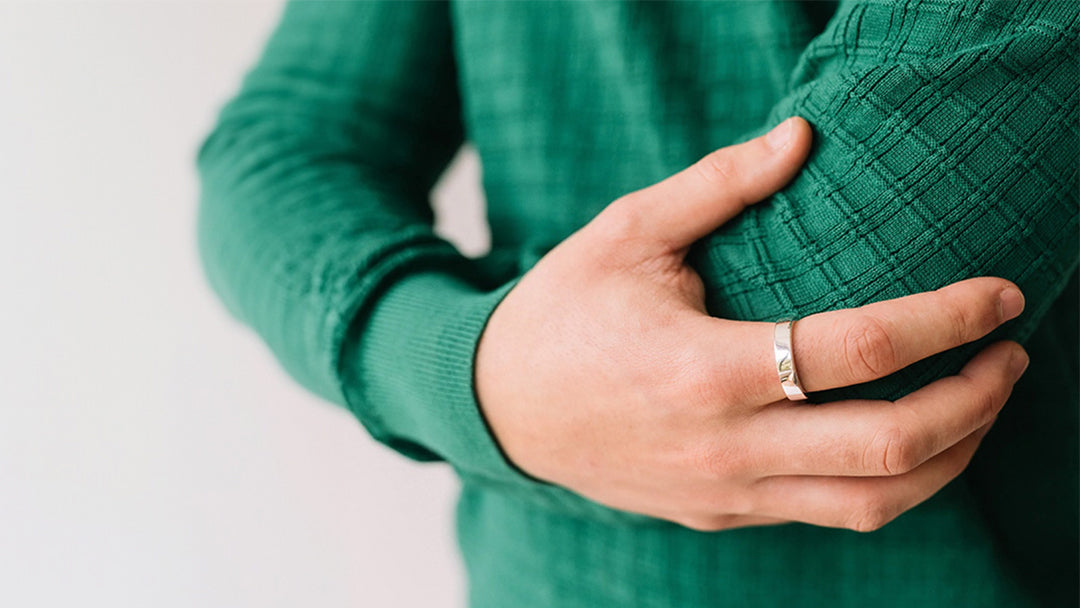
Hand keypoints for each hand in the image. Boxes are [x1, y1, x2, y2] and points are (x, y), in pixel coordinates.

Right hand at [474, 117, 1027, 531]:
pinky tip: (903, 435)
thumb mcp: (626, 232)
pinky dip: (889, 479)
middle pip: (891, 447)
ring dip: (949, 456)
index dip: (949, 319)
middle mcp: (725, 446)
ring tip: (980, 403)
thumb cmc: (561, 313)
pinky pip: (827, 512)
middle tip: (1010, 355)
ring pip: (874, 503)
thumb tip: (802, 135)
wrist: (498, 410)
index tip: (1000, 295)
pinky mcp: (721, 514)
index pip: (860, 350)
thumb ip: (719, 185)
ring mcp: (726, 493)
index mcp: (704, 369)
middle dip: (976, 401)